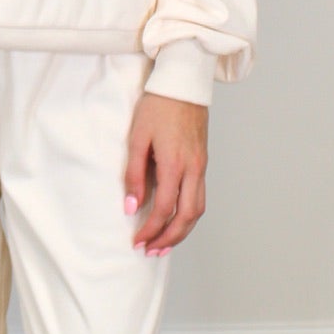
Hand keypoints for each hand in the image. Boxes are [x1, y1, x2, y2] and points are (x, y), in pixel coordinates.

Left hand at [123, 93, 207, 256]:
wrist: (183, 83)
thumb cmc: (158, 106)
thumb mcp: (137, 137)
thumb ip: (133, 173)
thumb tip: (130, 206)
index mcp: (174, 163)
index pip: (164, 208)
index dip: (150, 229)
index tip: (137, 241)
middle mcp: (193, 168)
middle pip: (187, 216)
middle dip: (169, 238)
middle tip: (151, 251)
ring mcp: (201, 165)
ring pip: (198, 209)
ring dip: (182, 230)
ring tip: (164, 243)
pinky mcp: (203, 161)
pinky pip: (200, 196)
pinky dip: (189, 214)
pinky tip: (176, 218)